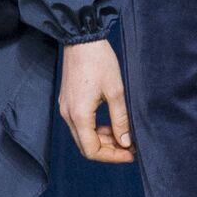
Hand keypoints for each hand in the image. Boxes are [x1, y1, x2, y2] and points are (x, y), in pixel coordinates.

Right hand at [59, 38, 134, 161]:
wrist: (82, 40)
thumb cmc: (99, 62)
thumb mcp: (116, 92)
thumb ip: (121, 120)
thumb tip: (126, 142)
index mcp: (80, 115)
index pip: (92, 150)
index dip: (112, 156)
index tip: (130, 153)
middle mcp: (68, 115)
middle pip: (86, 146)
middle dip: (109, 150)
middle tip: (130, 147)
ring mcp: (66, 109)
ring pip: (83, 136)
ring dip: (103, 140)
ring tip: (123, 135)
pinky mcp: (68, 102)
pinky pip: (80, 125)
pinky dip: (95, 129)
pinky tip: (110, 123)